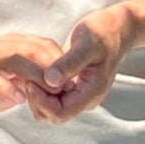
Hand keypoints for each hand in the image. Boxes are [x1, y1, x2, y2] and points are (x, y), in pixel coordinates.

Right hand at [0, 33, 63, 125]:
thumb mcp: (16, 81)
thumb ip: (36, 77)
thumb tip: (65, 83)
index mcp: (11, 45)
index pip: (42, 44)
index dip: (60, 59)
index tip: (73, 77)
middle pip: (31, 48)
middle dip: (51, 65)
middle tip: (66, 84)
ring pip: (14, 60)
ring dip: (35, 75)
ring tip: (49, 90)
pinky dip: (8, 88)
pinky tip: (20, 98)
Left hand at [25, 7, 133, 123]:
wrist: (117, 27)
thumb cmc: (103, 31)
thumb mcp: (86, 43)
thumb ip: (69, 63)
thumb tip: (50, 81)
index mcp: (92, 92)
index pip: (60, 113)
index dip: (41, 101)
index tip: (31, 80)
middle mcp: (86, 99)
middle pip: (53, 116)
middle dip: (37, 101)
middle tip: (27, 77)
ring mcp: (80, 95)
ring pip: (50, 110)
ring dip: (37, 96)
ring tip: (31, 74)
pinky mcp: (74, 88)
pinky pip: (52, 98)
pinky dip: (41, 89)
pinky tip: (37, 72)